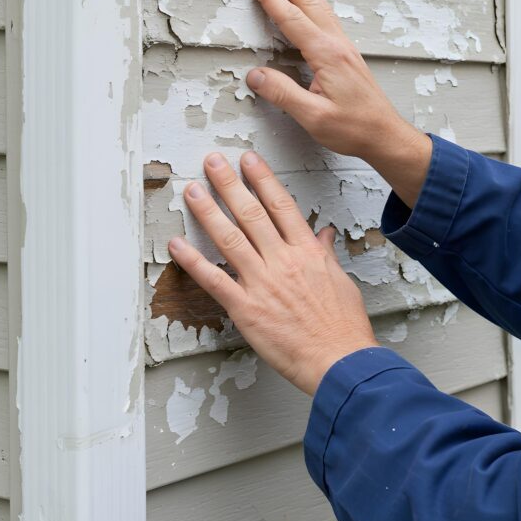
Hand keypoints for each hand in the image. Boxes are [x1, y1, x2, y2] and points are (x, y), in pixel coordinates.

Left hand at [167, 149, 379, 396]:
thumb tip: (323, 234)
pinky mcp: (246, 309)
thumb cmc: (343, 325)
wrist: (339, 359)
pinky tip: (177, 245)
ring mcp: (262, 283)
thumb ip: (325, 254)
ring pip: (230, 238)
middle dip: (229, 184)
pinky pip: (214, 280)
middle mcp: (283, 261)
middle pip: (251, 214)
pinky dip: (193, 261)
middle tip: (212, 162)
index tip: (249, 161)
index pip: (281, 205)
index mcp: (308, 252)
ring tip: (192, 190)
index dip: (262, 179)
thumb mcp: (340, 281)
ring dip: (208, 211)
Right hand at [245, 0, 405, 160]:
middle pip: (308, 3)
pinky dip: (316, 2)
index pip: (292, 18)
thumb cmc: (354, 128)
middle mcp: (337, 45)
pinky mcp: (347, 56)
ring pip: (320, 7)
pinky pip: (328, 19)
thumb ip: (283, 94)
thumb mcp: (313, 116)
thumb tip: (255, 75)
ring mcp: (344, 48)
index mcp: (326, 55)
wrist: (385, 135)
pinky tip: (314, 2)